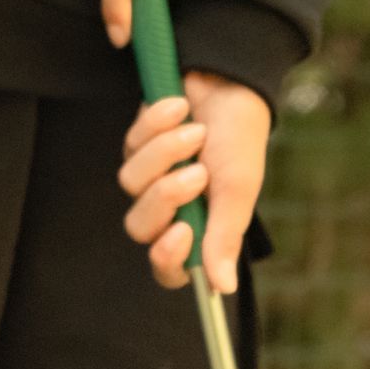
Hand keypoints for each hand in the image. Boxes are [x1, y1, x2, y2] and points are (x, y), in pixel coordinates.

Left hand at [119, 70, 269, 294]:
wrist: (229, 80)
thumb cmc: (240, 138)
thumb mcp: (237, 190)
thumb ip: (225, 238)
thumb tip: (222, 289)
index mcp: (198, 229)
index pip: (169, 268)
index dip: (168, 259)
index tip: (181, 233)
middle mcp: (170, 210)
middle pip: (140, 228)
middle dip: (165, 197)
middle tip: (198, 172)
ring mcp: (149, 178)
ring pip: (130, 183)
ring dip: (164, 153)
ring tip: (195, 130)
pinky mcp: (136, 145)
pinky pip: (129, 145)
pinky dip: (156, 125)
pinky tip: (180, 108)